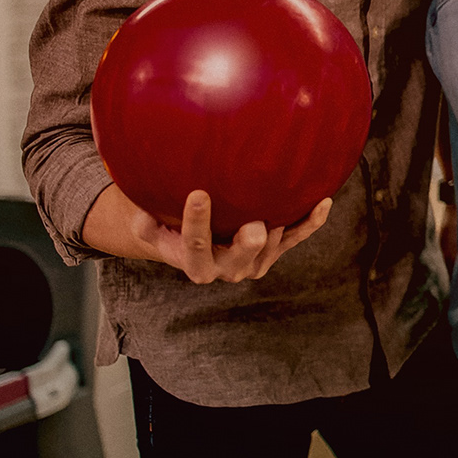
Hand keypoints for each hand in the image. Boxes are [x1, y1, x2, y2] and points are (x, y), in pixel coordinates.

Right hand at [83, 184, 329, 284]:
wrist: (188, 241)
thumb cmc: (164, 220)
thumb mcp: (147, 218)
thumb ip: (142, 211)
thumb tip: (134, 189)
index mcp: (191, 261)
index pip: (194, 243)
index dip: (196, 222)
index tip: (198, 193)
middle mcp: (223, 267)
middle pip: (238, 259)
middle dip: (247, 244)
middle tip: (254, 226)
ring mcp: (251, 261)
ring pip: (270, 251)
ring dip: (283, 232)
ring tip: (299, 208)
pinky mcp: (272, 250)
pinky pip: (294, 238)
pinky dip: (309, 222)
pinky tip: (323, 201)